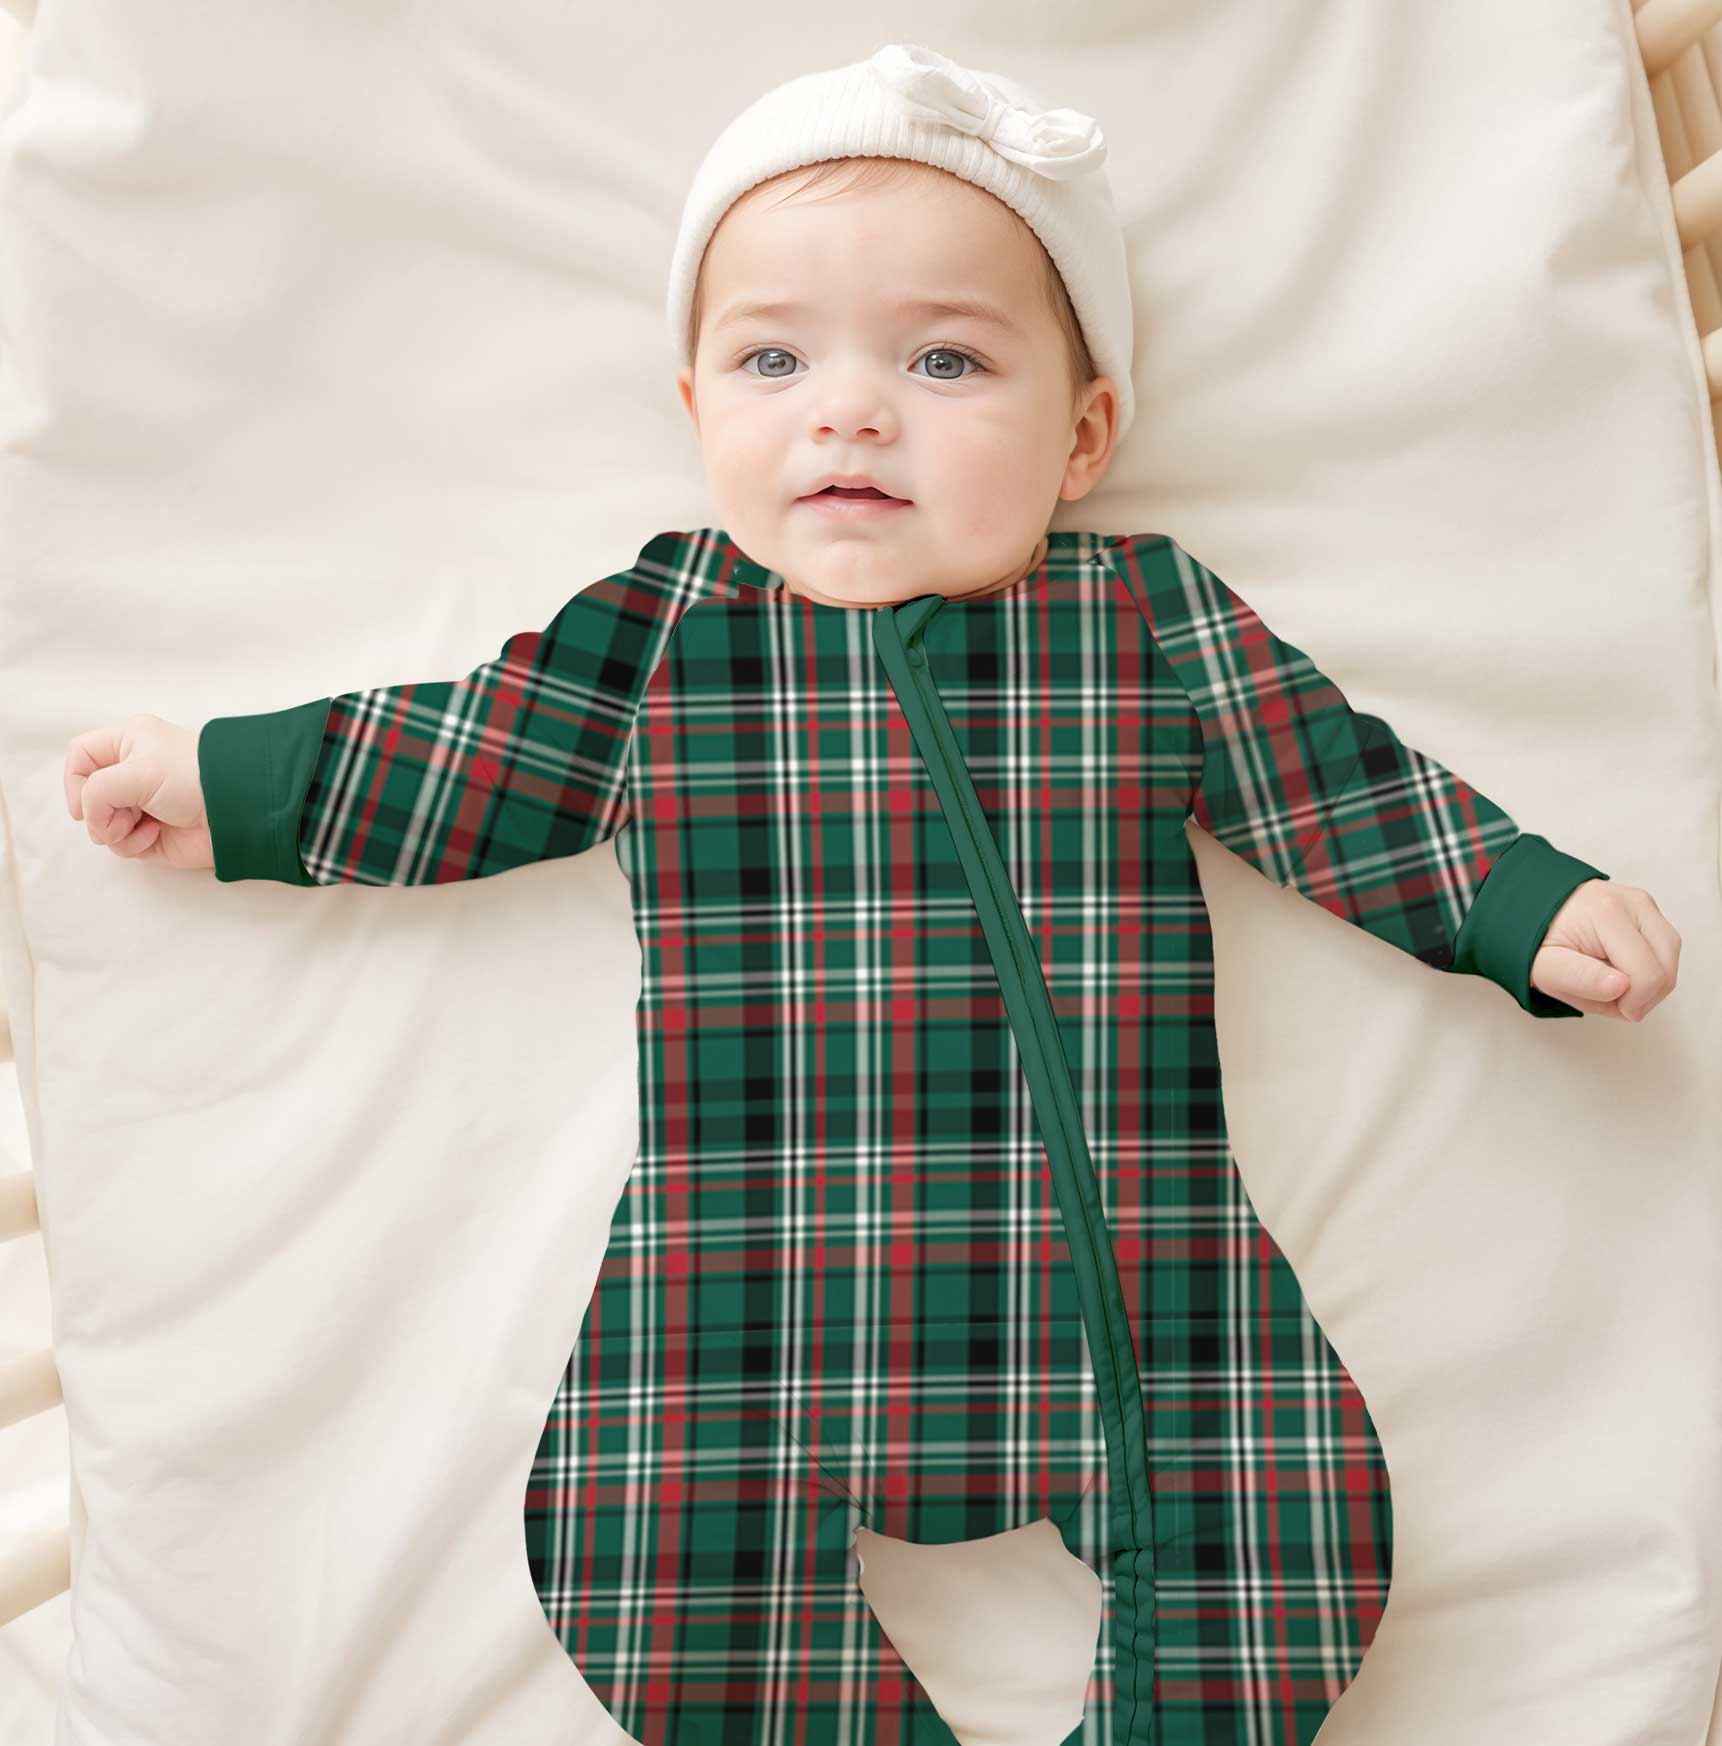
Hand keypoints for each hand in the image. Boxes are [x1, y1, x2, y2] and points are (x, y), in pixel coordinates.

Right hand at [64, 715, 213, 871]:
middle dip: (99, 809)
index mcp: (129, 742)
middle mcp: (132, 772)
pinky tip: (155, 834)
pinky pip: (121, 845)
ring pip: (100, 824)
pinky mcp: (151, 834)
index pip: (80, 756)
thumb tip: (92, 819)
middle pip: (87, 796)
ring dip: (115, 829)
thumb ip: (96, 791)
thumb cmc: (193, 778)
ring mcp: (140, 805)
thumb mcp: (136, 771)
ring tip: (143, 823)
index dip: (75, 781)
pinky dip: (132, 843)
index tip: (87, 801)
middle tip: (123, 811)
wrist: (236, 811)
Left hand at [1529, 880, 1679, 1020]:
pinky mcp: (1647, 910)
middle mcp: (1633, 902)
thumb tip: (1622, 986)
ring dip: (1647, 984)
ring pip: (1669, 960)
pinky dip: (1647, 969)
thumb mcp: (1545, 968)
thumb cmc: (1536, 941)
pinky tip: (1618, 969)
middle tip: (1606, 996)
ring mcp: (1643, 904)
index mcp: (1607, 913)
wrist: (1528, 910)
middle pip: (1665, 968)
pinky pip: (1663, 950)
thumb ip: (1580, 979)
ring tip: (1608, 982)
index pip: (1647, 976)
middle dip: (1643, 996)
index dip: (1632, 1004)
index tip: (1607, 1005)